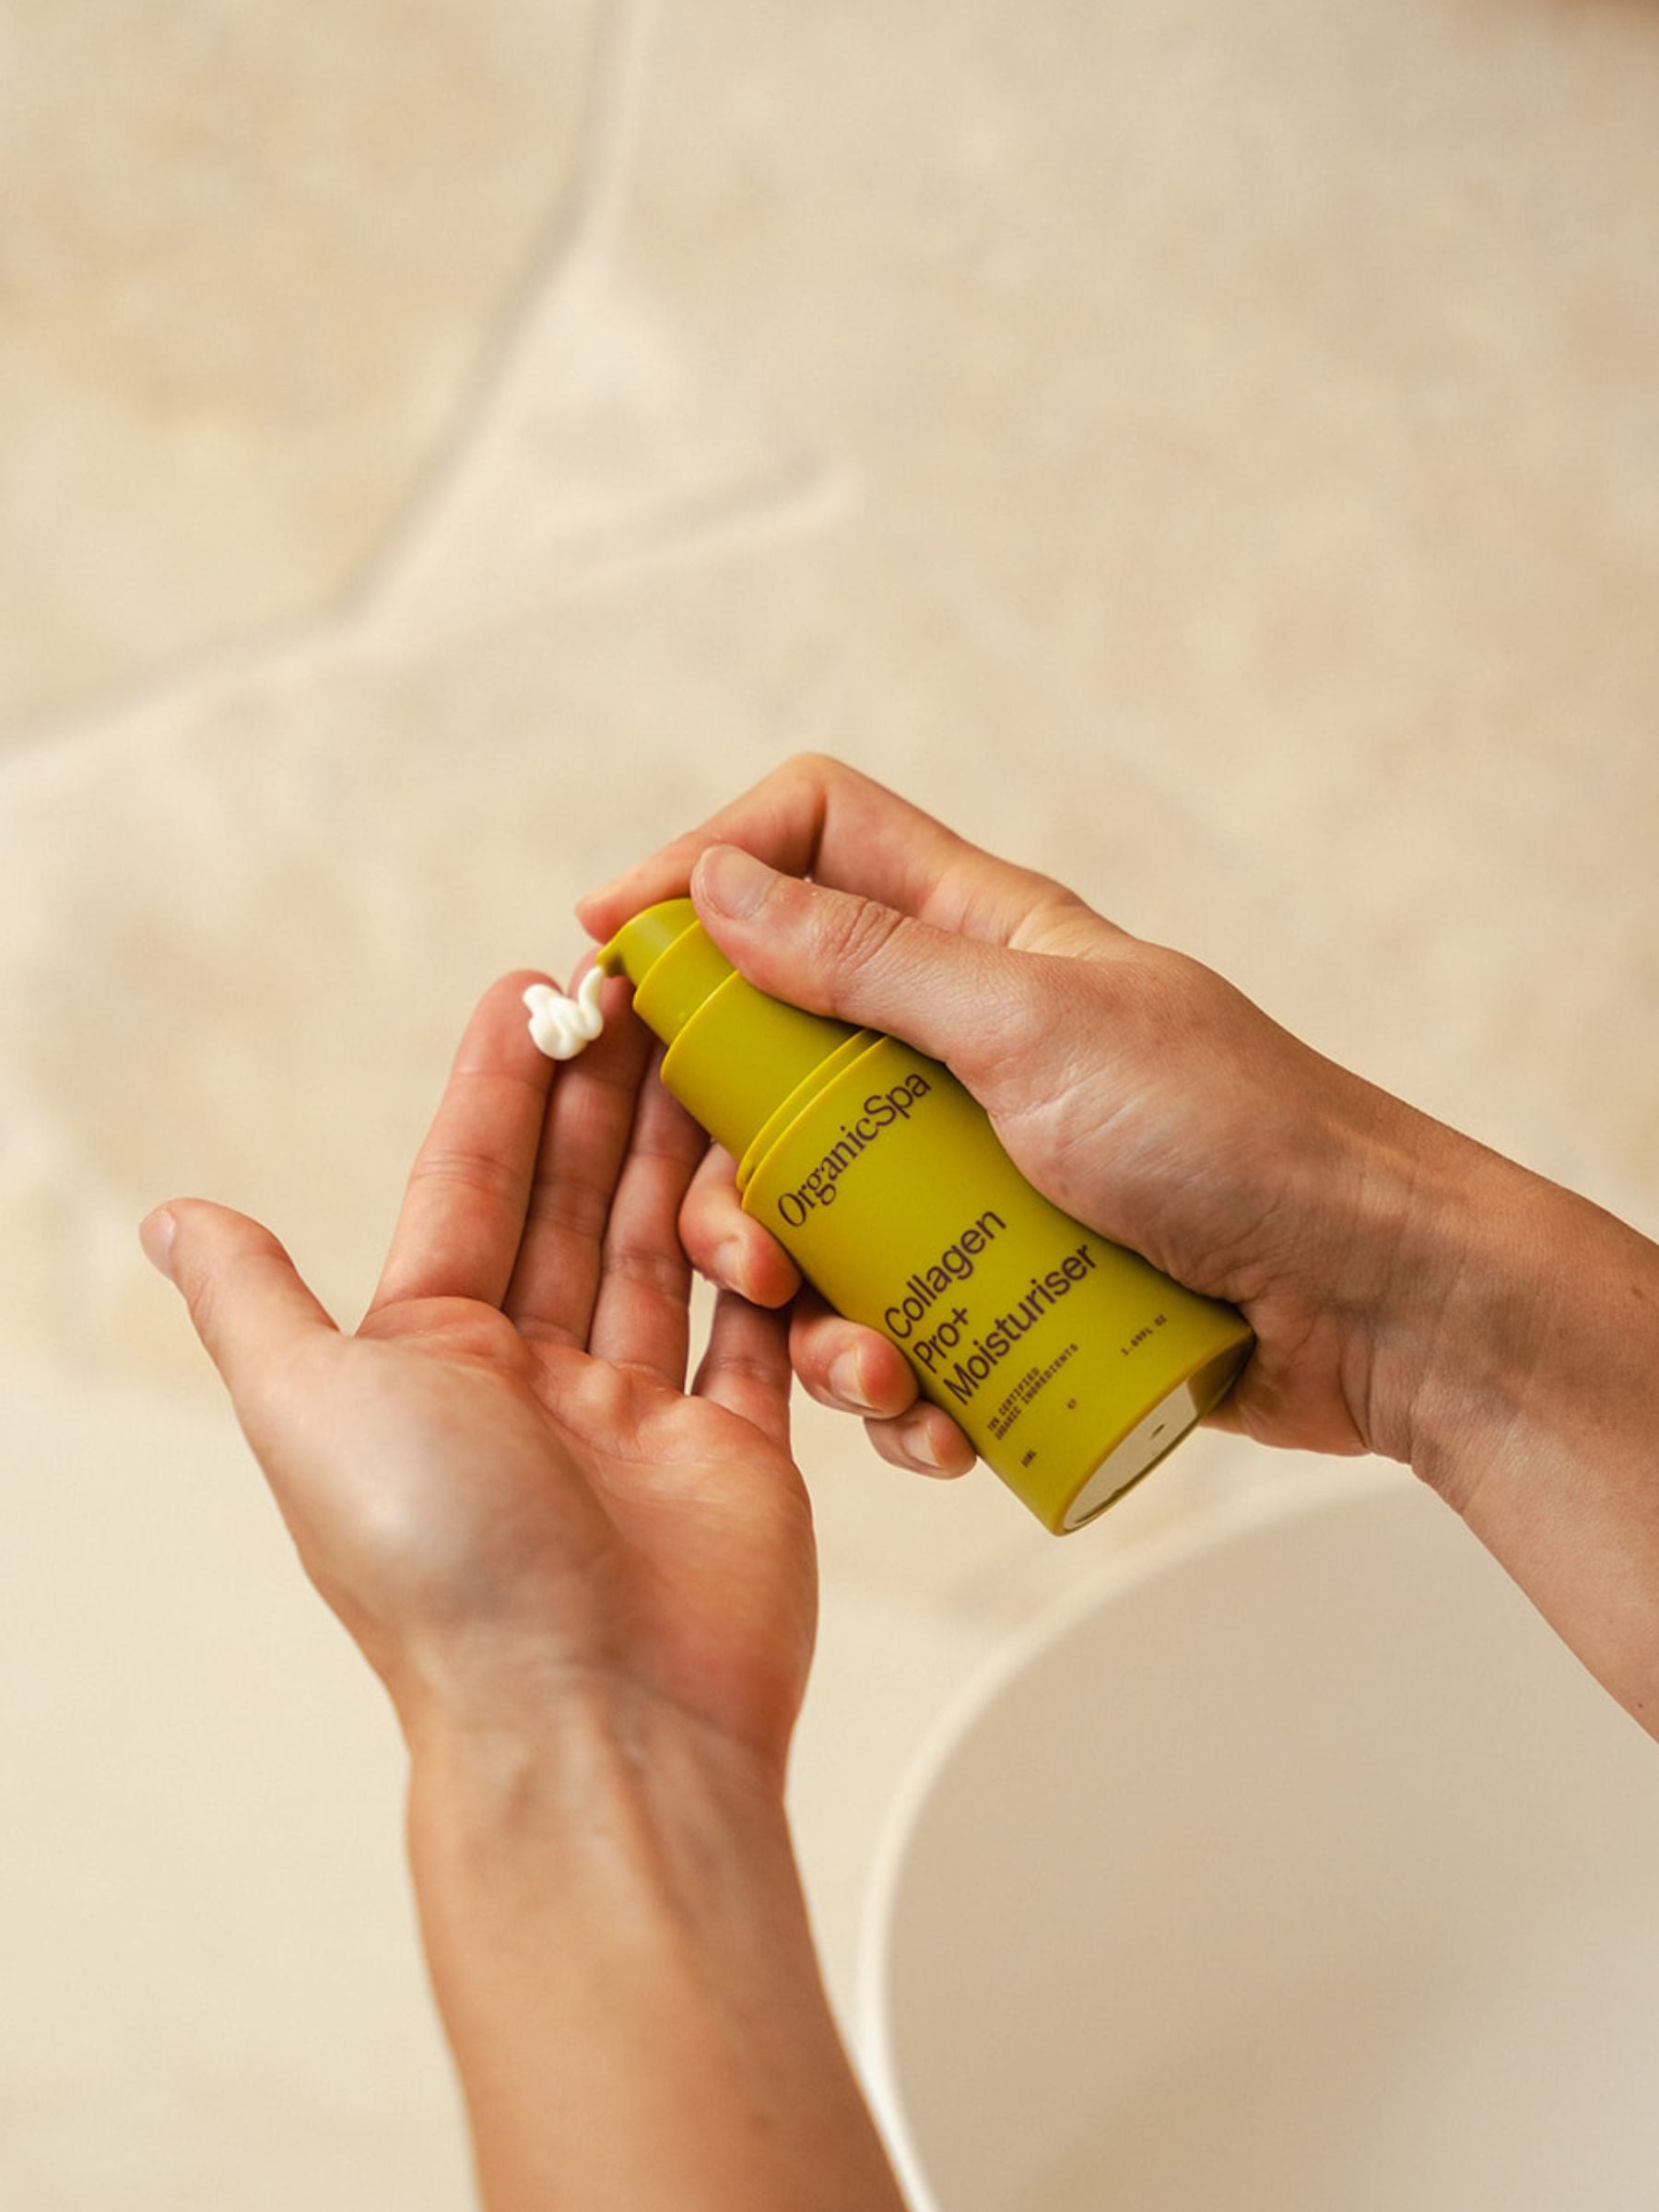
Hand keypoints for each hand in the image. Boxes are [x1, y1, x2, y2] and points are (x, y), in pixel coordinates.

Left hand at [141, 971, 816, 1792]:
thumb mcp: (309, 1406)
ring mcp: (637, 1417)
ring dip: (685, 1154)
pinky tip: (780, 1177)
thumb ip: (256, 1301)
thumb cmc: (441, 1564)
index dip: (502, 1084)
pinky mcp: (732, 1455)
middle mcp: (530, 1381)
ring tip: (722, 1054)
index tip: (541, 988)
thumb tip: (170, 1217)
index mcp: (430, 1358)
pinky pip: (754, 1335)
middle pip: (574, 1204)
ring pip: (666, 1252)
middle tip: (651, 993)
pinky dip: (770, 1263)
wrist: (595, 1722)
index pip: (469, 1187)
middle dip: (607, 1095)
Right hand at [578, 753, 1469, 1474]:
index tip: (609, 944)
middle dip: (734, 1160)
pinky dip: (893, 1377)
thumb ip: (871, 961)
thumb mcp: (1034, 1028)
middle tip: (743, 1237)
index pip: (811, 842)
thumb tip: (722, 883)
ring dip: (810, 1302)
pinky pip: (895, 1315)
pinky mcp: (1004, 1277)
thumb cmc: (1235, 1137)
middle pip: (776, 1058)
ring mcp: (979, 1166)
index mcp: (978, 939)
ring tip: (863, 1365)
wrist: (1374, 1305)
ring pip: (819, 1211)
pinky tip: (932, 1416)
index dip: (704, 871)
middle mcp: (962, 1042)